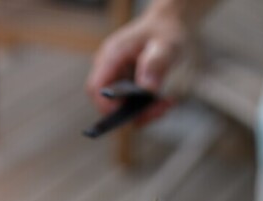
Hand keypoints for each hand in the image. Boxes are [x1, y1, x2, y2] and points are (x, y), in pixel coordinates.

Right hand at [85, 0, 184, 122]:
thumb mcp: (167, 44)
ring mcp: (115, 78)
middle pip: (106, 102)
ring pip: (119, 107)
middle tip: (159, 109)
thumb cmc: (164, 31)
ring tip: (165, 104)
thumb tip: (147, 89)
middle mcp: (109, 68)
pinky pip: (130, 105)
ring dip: (142, 113)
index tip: (132, 113)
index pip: (96, 88)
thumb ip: (156, 63)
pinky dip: (146, 109)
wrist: (166, 26)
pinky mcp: (124, 86)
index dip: (107, 105)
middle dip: (131, 112)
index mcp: (112, 55)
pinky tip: (164, 101)